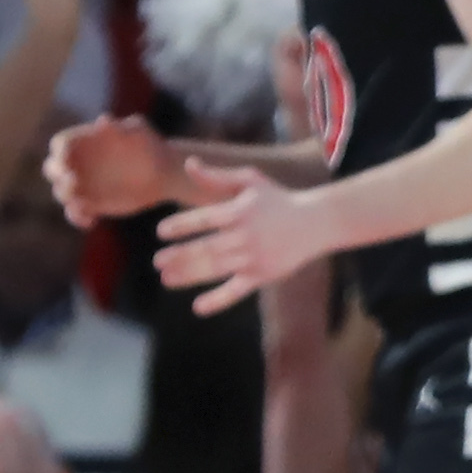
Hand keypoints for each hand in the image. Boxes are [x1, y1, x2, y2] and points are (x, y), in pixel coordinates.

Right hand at [45, 116, 188, 224]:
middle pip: (52, 168)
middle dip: (57, 176)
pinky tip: (92, 221)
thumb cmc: (149, 144)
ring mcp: (82, 184)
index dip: (59, 152)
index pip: (59, 144)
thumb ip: (122, 126)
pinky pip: (75, 211)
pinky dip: (78, 217)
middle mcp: (78, 162)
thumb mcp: (139, 131)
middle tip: (73, 182)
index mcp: (84, 141)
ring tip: (83, 204)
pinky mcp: (91, 203)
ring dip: (67, 199)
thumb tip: (104, 120)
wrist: (162, 171)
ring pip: (61, 192)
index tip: (66, 160)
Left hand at [155, 163, 335, 314]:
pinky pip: (237, 291)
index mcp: (239, 211)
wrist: (314, 222)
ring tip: (166, 278)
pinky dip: (219, 300)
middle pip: (207, 248)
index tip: (161, 232)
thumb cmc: (277, 199)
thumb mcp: (249, 180)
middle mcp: (245, 236)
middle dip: (180, 255)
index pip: (205, 219)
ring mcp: (253, 258)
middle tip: (157, 261)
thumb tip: (189, 164)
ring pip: (216, 269)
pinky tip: (198, 307)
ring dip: (189, 275)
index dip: (182, 225)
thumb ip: (216, 177)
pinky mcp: (262, 276)